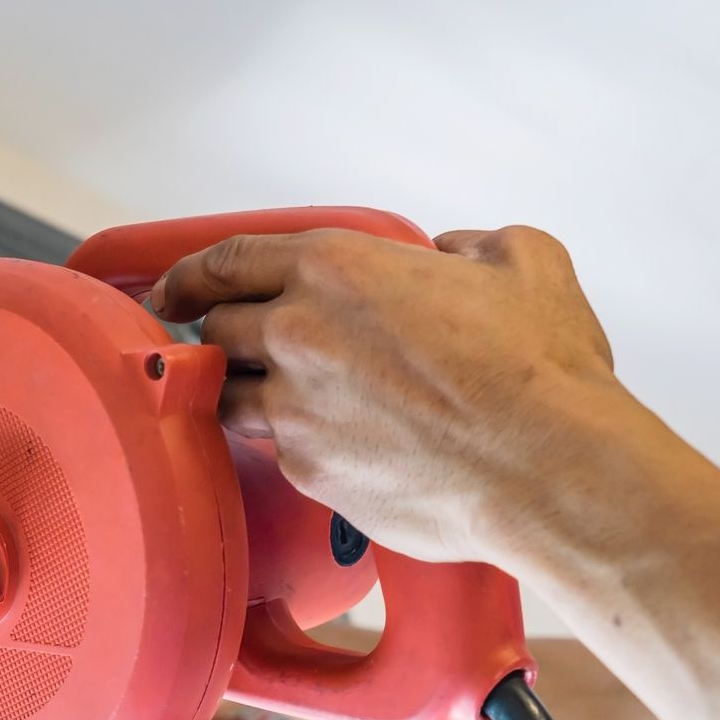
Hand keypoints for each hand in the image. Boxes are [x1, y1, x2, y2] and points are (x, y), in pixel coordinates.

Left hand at [153, 225, 644, 563]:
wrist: (547, 468)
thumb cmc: (540, 372)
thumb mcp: (524, 264)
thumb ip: (474, 246)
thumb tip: (455, 254)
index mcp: (334, 270)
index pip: (227, 262)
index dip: (190, 275)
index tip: (172, 289)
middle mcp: (296, 336)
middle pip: (218, 331)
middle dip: (224, 336)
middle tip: (236, 346)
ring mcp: (294, 411)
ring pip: (233, 398)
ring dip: (251, 394)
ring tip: (288, 399)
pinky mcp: (308, 473)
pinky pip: (280, 454)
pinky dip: (300, 447)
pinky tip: (340, 447)